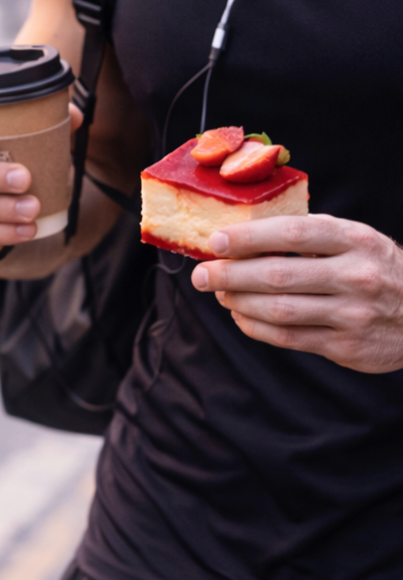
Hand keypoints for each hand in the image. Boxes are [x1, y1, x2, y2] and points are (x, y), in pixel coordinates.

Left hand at [190, 214, 402, 373]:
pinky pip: (287, 338)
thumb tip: (243, 232)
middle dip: (230, 274)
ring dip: (238, 301)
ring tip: (218, 293)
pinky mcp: (345, 346)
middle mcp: (355, 276)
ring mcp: (351, 314)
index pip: (293, 233)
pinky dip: (255, 326)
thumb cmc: (378, 269)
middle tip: (201, 274)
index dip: (249, 237)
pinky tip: (240, 315)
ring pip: (278, 310)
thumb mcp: (356, 241)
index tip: (216, 240)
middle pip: (277, 275)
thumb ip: (311, 236)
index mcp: (355, 239)